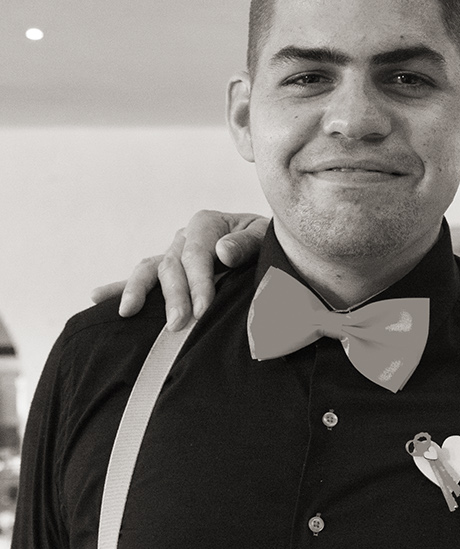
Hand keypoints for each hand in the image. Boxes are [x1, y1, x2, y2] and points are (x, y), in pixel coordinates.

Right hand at [91, 211, 267, 329]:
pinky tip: (97, 297)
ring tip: (128, 312)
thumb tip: (221, 251)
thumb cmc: (270, 245)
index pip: (196, 254)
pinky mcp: (168, 272)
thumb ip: (246, 243)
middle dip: (173, 296)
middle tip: (178, 324)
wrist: (273, 251)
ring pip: (150, 270)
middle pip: (171, 266)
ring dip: (138, 292)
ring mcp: (173, 254)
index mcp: (207, 224)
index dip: (198, 283)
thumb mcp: (265, 238)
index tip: (203, 310)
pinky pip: (142, 278)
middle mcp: (185, 236)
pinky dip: (119, 287)